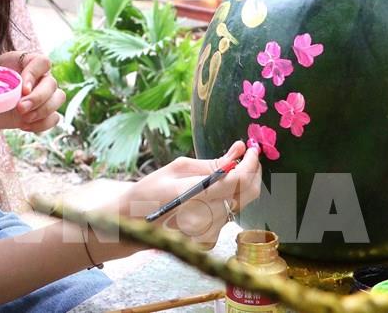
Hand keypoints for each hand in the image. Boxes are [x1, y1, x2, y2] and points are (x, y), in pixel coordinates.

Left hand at [0, 50, 64, 133]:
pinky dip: (44, 124)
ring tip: (24, 120)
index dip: (35, 73)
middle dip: (39, 98)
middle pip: (52, 83)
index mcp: (21, 61)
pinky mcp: (41, 113)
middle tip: (19, 110)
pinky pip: (54, 118)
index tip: (21, 88)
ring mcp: (41, 95)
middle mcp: (36, 77)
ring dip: (45, 111)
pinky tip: (26, 128)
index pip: (41, 61)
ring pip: (58, 99)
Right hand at [111, 141, 261, 252]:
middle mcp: (206, 217)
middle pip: (248, 194)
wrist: (134, 222)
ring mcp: (209, 232)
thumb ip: (213, 162)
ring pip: (240, 203)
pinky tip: (213, 194)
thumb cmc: (151, 190)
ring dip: (240, 186)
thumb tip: (239, 150)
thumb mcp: (178, 168)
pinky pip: (229, 215)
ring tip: (228, 172)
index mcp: (195, 195)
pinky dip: (228, 200)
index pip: (237, 180)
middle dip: (253, 173)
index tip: (253, 149)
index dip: (251, 163)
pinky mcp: (210, 240)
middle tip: (248, 157)